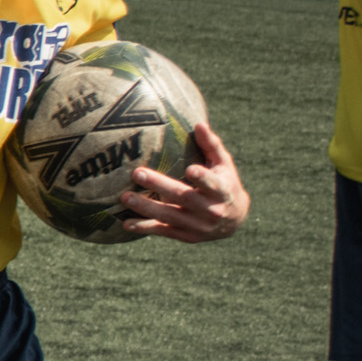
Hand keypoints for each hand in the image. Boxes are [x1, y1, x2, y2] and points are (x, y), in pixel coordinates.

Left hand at [119, 123, 249, 242]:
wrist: (235, 219)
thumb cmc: (226, 183)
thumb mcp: (224, 164)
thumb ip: (211, 145)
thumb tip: (198, 124)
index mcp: (222, 190)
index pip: (213, 184)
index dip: (202, 178)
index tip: (191, 170)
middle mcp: (212, 210)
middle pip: (183, 197)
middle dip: (160, 186)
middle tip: (137, 173)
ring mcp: (199, 226)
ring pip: (170, 216)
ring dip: (146, 208)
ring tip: (125, 197)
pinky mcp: (188, 236)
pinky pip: (164, 231)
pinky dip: (145, 228)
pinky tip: (126, 223)